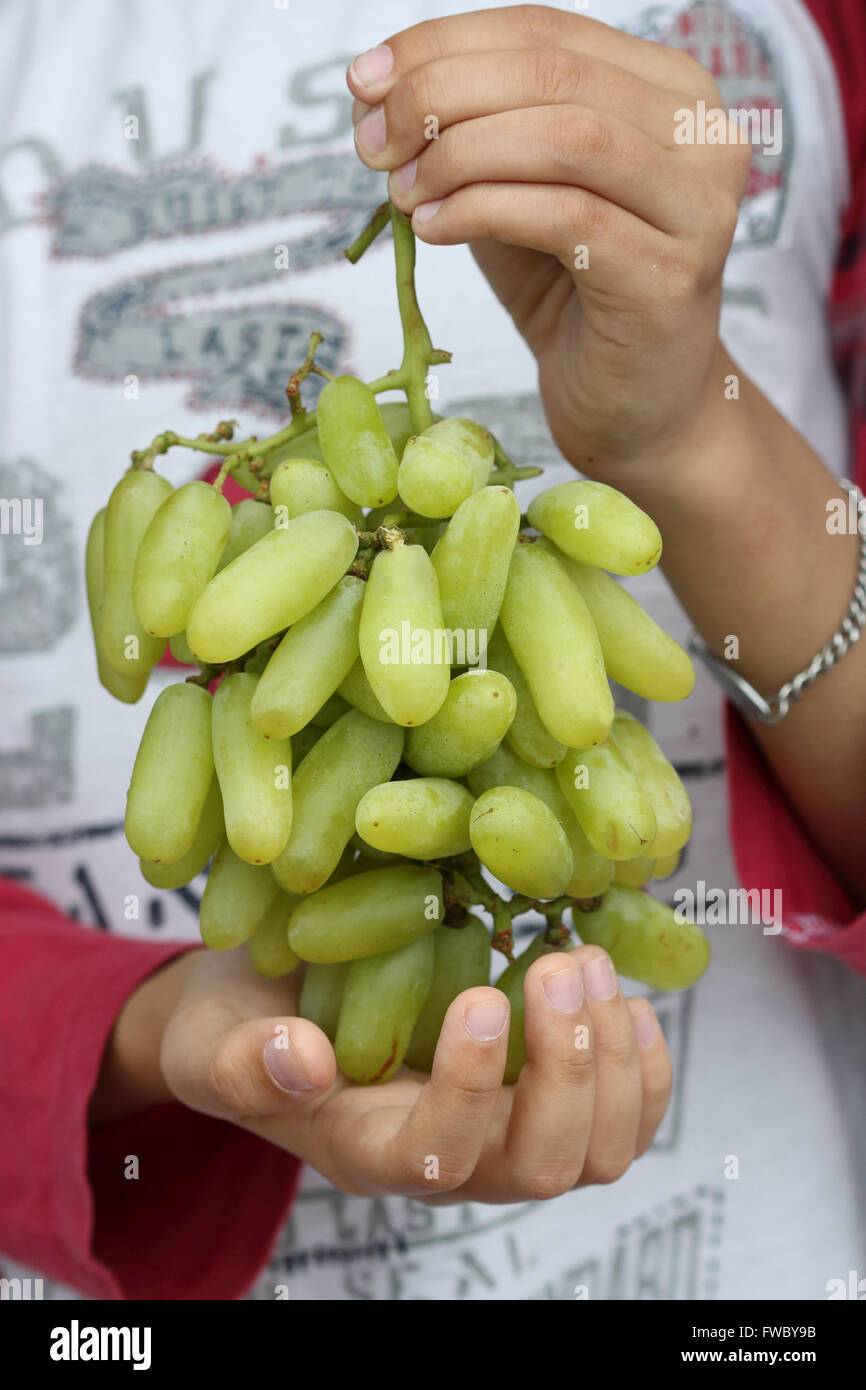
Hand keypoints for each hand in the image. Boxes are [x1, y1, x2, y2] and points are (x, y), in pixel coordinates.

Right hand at [148, 944, 670, 1202]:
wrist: (266, 1013)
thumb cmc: (235, 1026)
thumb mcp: (209, 1040)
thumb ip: (240, 1063)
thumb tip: (303, 1061)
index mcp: (367, 1151)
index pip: (436, 1158)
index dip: (473, 1090)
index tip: (484, 997)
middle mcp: (448, 1161)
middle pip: (537, 1167)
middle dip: (567, 1070)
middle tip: (563, 964)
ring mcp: (502, 1136)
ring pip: (594, 1154)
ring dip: (611, 1062)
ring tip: (591, 963)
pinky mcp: (536, 1102)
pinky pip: (621, 1124)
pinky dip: (643, 1072)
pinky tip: (630, 1002)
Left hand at [347, 4, 749, 474]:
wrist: (634, 409)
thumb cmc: (574, 296)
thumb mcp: (514, 192)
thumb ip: (467, 136)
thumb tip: (372, 93)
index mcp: (669, 91)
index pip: (545, 30)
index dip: (442, 43)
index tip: (363, 80)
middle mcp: (701, 134)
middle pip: (552, 73)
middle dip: (440, 96)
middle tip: (372, 143)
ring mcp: (697, 207)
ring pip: (565, 136)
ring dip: (461, 155)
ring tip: (403, 192)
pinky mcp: (670, 277)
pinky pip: (565, 217)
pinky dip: (485, 211)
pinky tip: (436, 228)